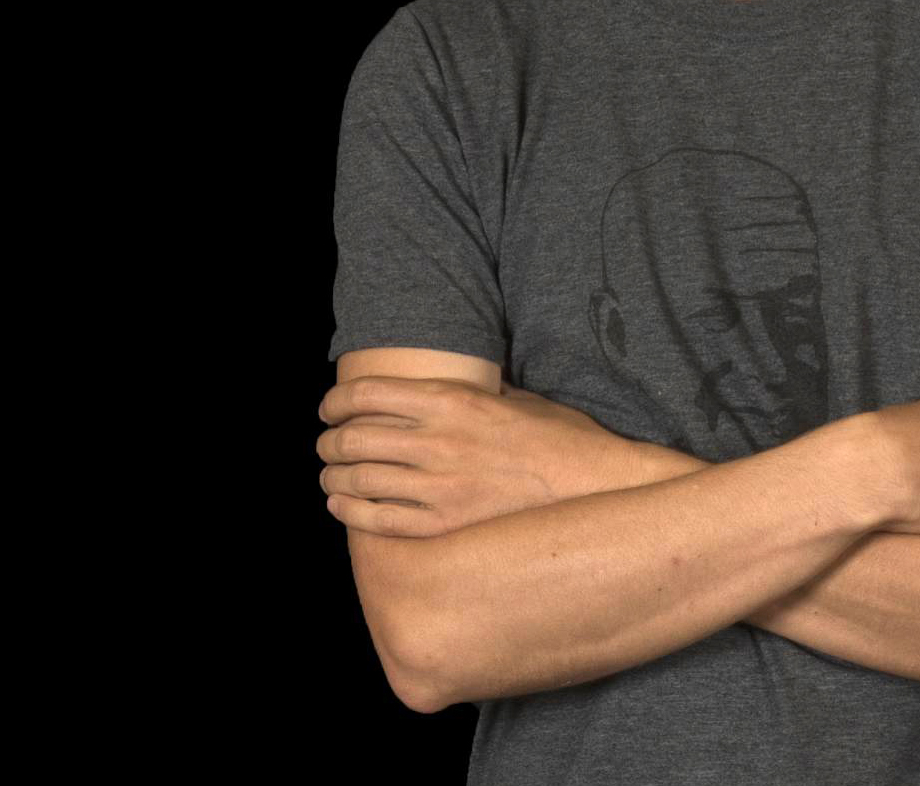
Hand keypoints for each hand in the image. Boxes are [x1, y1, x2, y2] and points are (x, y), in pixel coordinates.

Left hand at [316, 376, 640, 537]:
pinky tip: (344, 505)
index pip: (370, 393)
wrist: (591, 486)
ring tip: (331, 472)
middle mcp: (438, 441)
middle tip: (327, 441)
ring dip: (334, 474)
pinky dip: (350, 510)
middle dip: (330, 438)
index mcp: (454, 400)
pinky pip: (377, 520)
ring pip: (358, 478)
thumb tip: (445, 393)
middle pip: (354, 436)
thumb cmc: (559, 438)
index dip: (338, 399)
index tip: (330, 406)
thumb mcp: (516, 398)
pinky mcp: (443, 526)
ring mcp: (439, 487)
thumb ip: (474, 395)